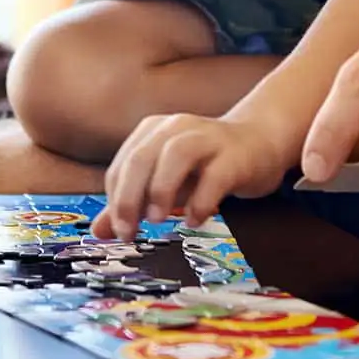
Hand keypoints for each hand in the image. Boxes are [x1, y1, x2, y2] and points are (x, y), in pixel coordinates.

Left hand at [98, 114, 288, 240]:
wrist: (260, 142)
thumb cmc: (207, 164)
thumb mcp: (165, 181)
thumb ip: (133, 203)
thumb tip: (99, 231)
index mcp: (153, 131)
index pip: (123, 165)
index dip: (115, 199)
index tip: (118, 230)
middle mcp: (177, 128)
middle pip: (142, 157)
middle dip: (128, 197)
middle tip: (128, 231)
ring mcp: (208, 138)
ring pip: (176, 155)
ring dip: (161, 189)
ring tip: (158, 219)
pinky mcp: (235, 155)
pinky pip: (215, 175)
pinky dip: (201, 200)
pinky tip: (195, 219)